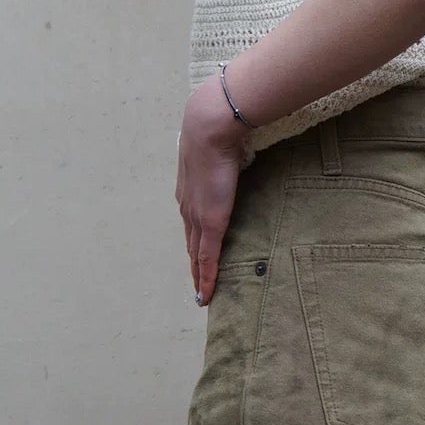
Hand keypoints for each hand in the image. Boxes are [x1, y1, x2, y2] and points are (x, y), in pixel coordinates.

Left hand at [176, 75, 248, 303]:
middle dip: (193, 266)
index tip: (195, 259)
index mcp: (188, 191)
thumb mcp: (219, 147)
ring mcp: (196, 217)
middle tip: (197, 286)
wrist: (210, 127)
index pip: (190, 225)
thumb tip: (236, 149)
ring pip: (196, 255)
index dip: (193, 245)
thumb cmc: (218, 130)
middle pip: (190, 244)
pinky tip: (206, 296)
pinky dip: (206, 279)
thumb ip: (225, 155)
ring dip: (198, 275)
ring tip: (202, 294)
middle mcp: (187, 207)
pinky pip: (207, 259)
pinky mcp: (209, 223)